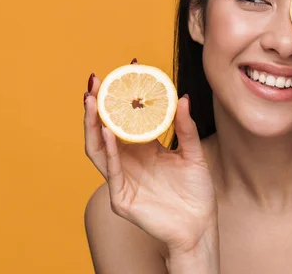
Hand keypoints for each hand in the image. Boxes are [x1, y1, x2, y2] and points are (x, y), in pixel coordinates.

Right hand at [83, 64, 216, 253]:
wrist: (200, 225)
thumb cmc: (196, 191)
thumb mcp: (193, 153)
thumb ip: (185, 128)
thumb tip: (183, 97)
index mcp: (143, 148)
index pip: (127, 116)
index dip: (124, 93)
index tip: (130, 66)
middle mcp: (128, 160)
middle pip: (104, 128)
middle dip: (97, 104)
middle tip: (95, 80)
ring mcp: (122, 179)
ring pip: (98, 147)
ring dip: (92, 123)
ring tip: (91, 99)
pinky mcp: (121, 197)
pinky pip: (112, 171)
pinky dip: (109, 150)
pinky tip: (108, 131)